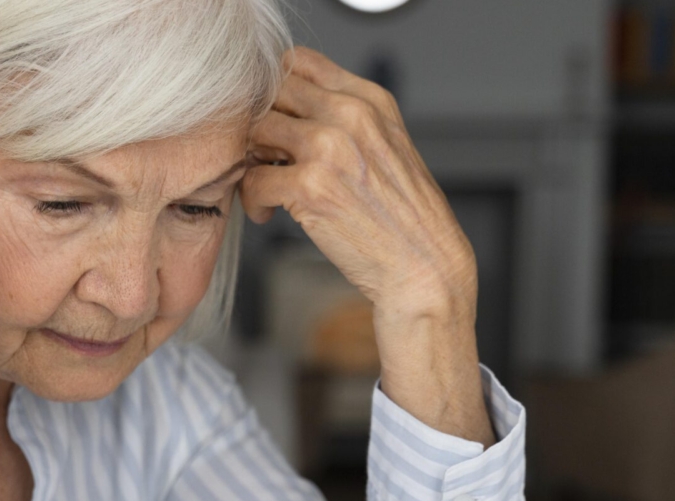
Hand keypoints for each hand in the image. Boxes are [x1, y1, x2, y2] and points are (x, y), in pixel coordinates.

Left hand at [240, 46, 477, 324]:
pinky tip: (269, 214)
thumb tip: (288, 111)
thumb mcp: (386, 146)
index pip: (301, 62)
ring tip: (266, 186)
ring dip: (251, 161)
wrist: (423, 264)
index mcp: (371, 100)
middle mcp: (352, 115)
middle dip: (260, 125)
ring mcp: (330, 149)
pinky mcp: (311, 187)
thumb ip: (344, 119)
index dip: (276, 90)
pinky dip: (253, 201)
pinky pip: (253, 179)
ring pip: (256, 132)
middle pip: (272, 93)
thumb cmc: (403, 216)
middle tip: (264, 156)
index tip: (275, 120)